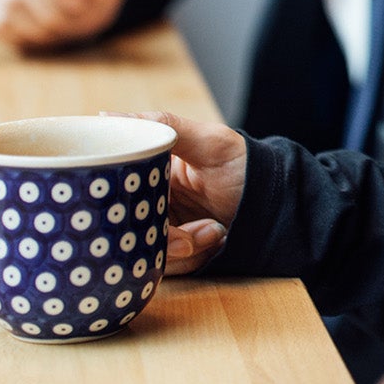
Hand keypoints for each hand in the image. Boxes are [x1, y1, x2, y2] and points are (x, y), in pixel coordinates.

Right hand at [121, 109, 246, 274]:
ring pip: (141, 251)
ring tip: (213, 230)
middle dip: (161, 233)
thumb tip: (107, 115)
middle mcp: (143, 203)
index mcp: (143, 173)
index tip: (142, 207)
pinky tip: (214, 239)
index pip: (110, 190)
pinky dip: (191, 257)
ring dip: (181, 246)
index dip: (115, 203)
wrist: (275, 202)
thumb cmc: (243, 164)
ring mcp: (156, 231)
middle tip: (191, 232)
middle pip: (123, 227)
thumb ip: (165, 127)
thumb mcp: (210, 141)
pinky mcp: (171, 256)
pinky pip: (163, 268)